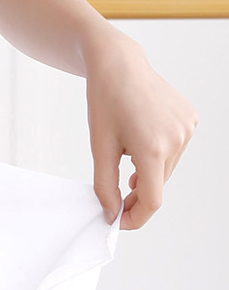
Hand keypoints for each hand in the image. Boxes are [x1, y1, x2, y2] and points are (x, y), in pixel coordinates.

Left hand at [86, 37, 198, 229]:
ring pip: (165, 171)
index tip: (118, 222)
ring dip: (146, 174)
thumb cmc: (105, 104)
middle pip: (158, 186)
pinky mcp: (190, 120)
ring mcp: (187, 128)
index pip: (152, 201)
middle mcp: (177, 139)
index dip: (135, 217)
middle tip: (114, 197)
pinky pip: (173, 152)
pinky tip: (140, 140)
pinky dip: (156, 157)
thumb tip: (112, 214)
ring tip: (126, 155)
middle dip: (136, 197)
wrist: (119, 66)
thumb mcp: (99, 150)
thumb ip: (105, 187)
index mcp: (153, 148)